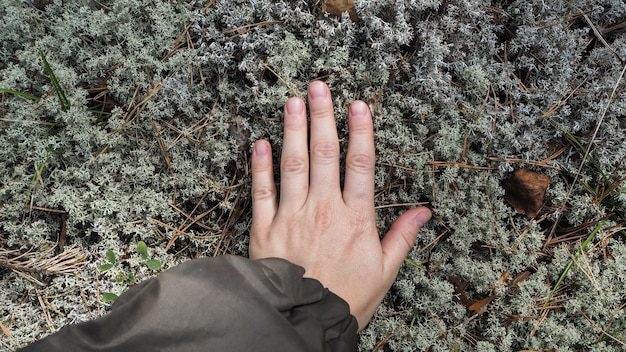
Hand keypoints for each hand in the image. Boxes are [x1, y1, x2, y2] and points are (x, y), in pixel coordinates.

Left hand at [249, 81, 430, 330]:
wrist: (305, 322)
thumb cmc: (347, 299)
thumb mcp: (384, 271)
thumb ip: (402, 237)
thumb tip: (423, 211)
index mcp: (355, 219)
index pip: (360, 165)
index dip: (360, 132)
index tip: (358, 105)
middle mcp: (324, 210)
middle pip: (325, 154)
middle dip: (323, 117)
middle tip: (319, 87)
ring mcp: (292, 216)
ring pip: (293, 165)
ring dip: (293, 130)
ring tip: (292, 102)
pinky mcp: (265, 229)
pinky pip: (262, 191)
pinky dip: (260, 166)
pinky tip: (260, 142)